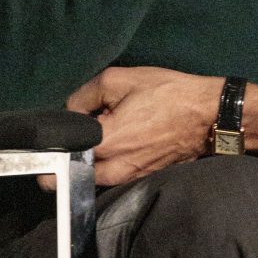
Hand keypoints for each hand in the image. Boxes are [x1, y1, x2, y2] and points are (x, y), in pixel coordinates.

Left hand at [64, 65, 222, 189]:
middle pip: (71, 175)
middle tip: (68, 140)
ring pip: (92, 179)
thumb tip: (71, 111)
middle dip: (64, 160)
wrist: (208, 115)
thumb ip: (85, 94)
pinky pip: (112, 178)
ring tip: (91, 142)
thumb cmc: (167, 94)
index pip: (62, 153)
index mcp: (105, 141)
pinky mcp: (142, 178)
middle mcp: (115, 167)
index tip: (49, 138)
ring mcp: (129, 177)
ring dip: (85, 164)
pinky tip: (114, 146)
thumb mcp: (120, 79)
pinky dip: (106, 166)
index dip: (51, 146)